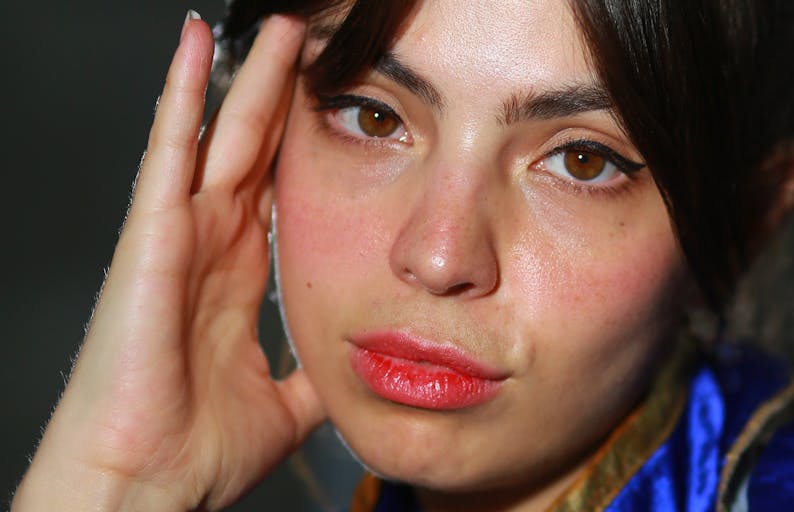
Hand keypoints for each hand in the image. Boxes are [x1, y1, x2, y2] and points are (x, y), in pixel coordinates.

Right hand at [13, 13, 323, 510]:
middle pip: (254, 150)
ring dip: (245, 80)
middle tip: (309, 41)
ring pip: (217, 136)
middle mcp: (209, 245)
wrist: (145, 484)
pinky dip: (180, 97)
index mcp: (239, 275)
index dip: (305, 146)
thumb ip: (318, 371)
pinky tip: (194, 46)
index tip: (337, 107)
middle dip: (282, 94)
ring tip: (276, 28)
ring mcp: (178, 235)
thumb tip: (357, 366)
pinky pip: (168, 153)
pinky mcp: (150, 238)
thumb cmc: (194, 447)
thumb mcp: (287, 399)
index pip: (278, 190)